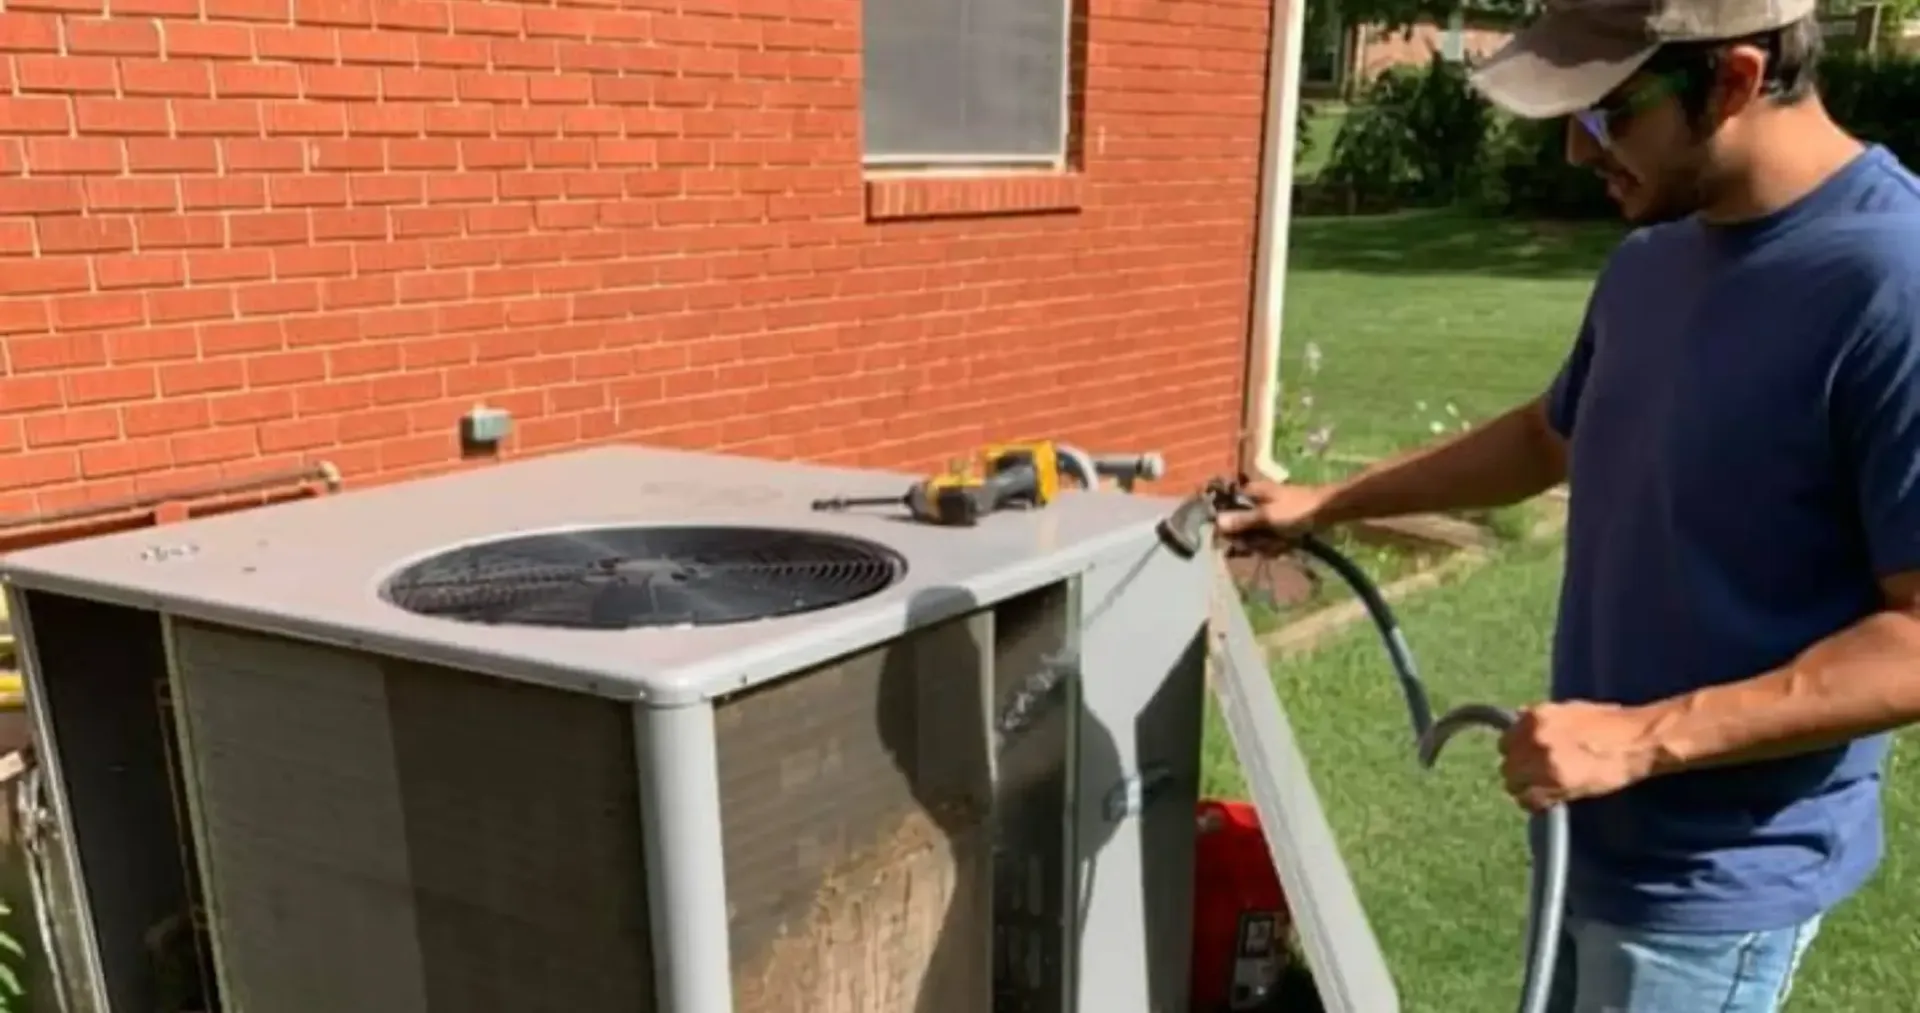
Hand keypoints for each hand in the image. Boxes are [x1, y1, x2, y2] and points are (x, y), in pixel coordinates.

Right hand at [1214, 480, 1331, 548]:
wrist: (1329, 511)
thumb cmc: (1297, 509)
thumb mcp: (1268, 516)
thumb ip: (1242, 520)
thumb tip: (1216, 522)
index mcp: (1249, 494)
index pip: (1224, 510)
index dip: (1227, 527)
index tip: (1233, 540)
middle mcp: (1254, 503)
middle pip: (1239, 528)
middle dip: (1252, 541)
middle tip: (1266, 542)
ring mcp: (1267, 516)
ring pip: (1254, 537)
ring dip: (1266, 545)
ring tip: (1281, 543)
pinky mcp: (1278, 525)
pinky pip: (1268, 540)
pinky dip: (1276, 545)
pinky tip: (1287, 545)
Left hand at [1498, 701, 1661, 812]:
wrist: (1636, 740)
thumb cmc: (1607, 724)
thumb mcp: (1568, 710)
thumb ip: (1540, 719)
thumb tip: (1516, 721)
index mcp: (1534, 718)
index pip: (1504, 743)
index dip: (1515, 754)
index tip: (1524, 761)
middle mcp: (1534, 738)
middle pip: (1507, 766)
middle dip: (1518, 774)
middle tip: (1534, 780)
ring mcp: (1544, 762)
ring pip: (1514, 785)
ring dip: (1525, 790)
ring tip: (1542, 792)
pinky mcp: (1558, 784)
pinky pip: (1531, 801)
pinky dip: (1536, 805)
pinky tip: (1549, 802)